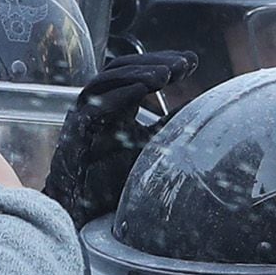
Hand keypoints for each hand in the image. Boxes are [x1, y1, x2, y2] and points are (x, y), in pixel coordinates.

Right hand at [42, 51, 193, 223]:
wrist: (85, 212)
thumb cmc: (114, 181)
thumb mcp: (153, 146)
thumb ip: (169, 126)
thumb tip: (199, 107)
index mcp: (116, 106)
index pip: (137, 72)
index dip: (163, 62)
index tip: (192, 62)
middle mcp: (99, 106)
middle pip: (123, 69)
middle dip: (154, 62)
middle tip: (183, 64)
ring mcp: (85, 117)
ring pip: (106, 80)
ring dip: (137, 74)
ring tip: (165, 75)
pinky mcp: (75, 133)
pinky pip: (92, 105)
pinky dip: (117, 95)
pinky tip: (141, 90)